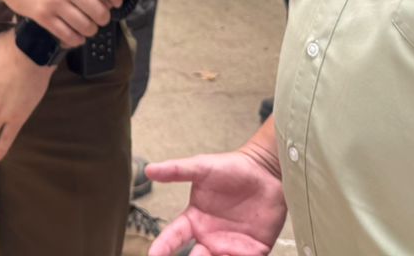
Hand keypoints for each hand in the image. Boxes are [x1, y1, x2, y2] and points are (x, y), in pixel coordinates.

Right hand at [0, 0, 123, 46]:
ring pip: (85, 25)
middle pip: (98, 9)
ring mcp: (54, 2)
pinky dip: (76, 39)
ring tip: (90, 28)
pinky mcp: (42, 16)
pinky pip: (67, 34)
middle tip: (103, 18)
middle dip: (105, 17)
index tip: (117, 1)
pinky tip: (77, 36)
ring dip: (92, 30)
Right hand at [145, 149, 287, 255]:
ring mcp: (231, 246)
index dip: (163, 247)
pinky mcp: (254, 251)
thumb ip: (176, 170)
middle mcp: (210, 238)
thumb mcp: (201, 167)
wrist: (264, 171)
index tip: (153, 254)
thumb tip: (149, 169)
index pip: (174, 237)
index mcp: (194, 221)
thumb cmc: (230, 168)